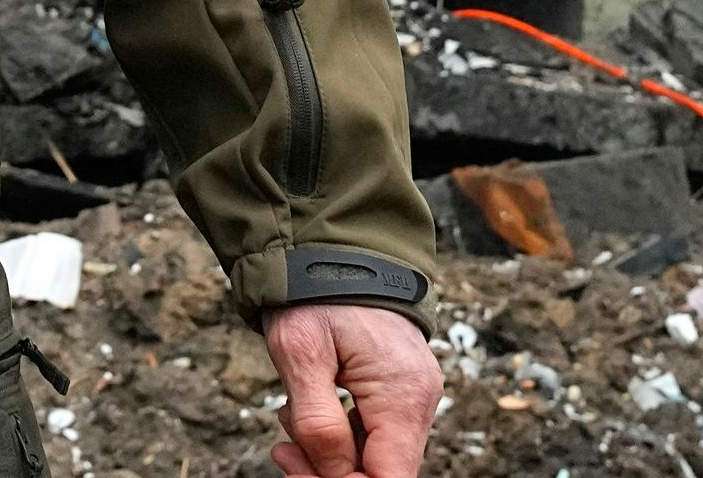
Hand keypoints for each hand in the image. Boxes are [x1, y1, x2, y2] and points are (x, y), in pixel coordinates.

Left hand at [265, 301, 441, 477]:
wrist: (333, 248)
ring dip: (329, 452)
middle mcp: (419, 400)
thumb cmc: (314, 292)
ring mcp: (413, 394)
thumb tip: (335, 473)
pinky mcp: (400, 389)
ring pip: (376, 454)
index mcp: (402, 394)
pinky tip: (306, 414)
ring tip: (289, 422)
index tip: (296, 470)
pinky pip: (375, 432)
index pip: (387, 477)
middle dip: (329, 470)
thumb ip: (317, 421)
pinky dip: (340, 433)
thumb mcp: (300, 352)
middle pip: (382, 469)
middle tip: (283, 451)